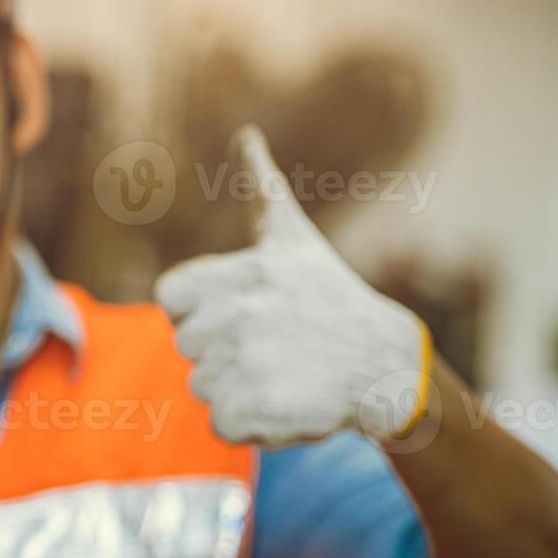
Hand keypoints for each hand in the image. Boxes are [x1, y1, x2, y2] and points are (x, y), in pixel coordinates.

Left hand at [154, 125, 431, 447]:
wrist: (386, 365)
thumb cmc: (329, 296)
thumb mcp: (291, 236)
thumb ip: (258, 185)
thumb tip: (246, 133)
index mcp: (239, 273)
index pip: (170, 299)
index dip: (201, 308)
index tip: (243, 308)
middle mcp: (237, 317)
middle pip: (187, 345)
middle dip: (223, 349)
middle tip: (275, 341)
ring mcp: (243, 367)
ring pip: (201, 385)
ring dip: (238, 386)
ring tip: (286, 370)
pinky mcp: (250, 413)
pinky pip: (219, 424)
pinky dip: (249, 423)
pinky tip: (287, 401)